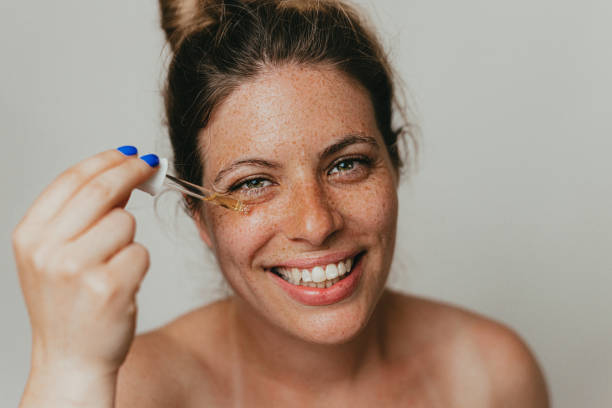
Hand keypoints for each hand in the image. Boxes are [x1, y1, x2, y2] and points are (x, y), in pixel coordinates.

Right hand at [13, 148, 157, 401]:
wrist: (70, 359)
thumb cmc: (68, 305)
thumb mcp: (54, 256)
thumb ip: (78, 215)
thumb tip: (119, 175)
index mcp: (30, 236)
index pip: (71, 180)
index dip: (105, 161)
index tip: (128, 153)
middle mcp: (47, 250)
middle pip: (101, 190)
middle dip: (132, 172)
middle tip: (150, 166)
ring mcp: (77, 269)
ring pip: (125, 223)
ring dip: (129, 239)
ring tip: (112, 266)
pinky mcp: (109, 287)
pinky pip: (141, 253)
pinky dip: (138, 264)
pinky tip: (121, 285)